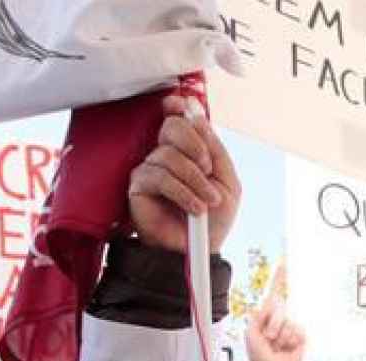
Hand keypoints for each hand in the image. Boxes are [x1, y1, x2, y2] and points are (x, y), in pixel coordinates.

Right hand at [128, 95, 241, 253]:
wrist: (202, 249)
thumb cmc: (214, 219)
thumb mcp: (227, 181)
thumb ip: (215, 149)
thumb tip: (198, 116)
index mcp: (188, 151)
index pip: (177, 118)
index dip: (179, 108)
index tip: (183, 106)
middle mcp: (167, 156)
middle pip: (172, 127)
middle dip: (195, 145)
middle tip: (208, 169)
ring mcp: (151, 170)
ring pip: (168, 155)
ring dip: (195, 179)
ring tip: (206, 202)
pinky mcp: (138, 187)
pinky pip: (159, 177)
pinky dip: (182, 192)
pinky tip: (194, 208)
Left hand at [244, 263, 304, 360]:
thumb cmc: (259, 354)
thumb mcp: (251, 333)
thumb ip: (257, 316)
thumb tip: (267, 303)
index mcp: (265, 315)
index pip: (273, 294)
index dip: (278, 279)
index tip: (283, 264)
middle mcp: (279, 318)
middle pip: (279, 309)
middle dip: (272, 326)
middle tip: (269, 339)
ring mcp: (290, 326)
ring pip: (288, 323)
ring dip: (280, 337)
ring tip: (277, 346)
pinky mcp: (300, 336)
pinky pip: (297, 331)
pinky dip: (290, 341)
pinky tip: (286, 348)